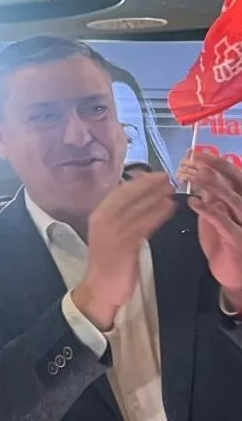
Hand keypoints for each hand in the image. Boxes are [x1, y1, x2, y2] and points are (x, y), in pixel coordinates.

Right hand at [72, 173, 174, 329]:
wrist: (101, 287)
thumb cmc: (109, 260)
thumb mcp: (111, 233)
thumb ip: (122, 217)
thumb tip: (140, 199)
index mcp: (98, 215)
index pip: (118, 192)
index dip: (137, 181)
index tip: (154, 175)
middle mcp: (102, 220)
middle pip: (127, 196)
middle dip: (147, 185)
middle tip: (167, 178)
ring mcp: (112, 232)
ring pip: (136, 209)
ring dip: (155, 197)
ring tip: (172, 191)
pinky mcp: (123, 244)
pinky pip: (143, 225)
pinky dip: (156, 214)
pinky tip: (169, 208)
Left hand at [178, 151, 241, 296]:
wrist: (237, 275)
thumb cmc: (226, 243)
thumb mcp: (218, 215)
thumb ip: (213, 197)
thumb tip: (200, 175)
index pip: (235, 176)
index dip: (218, 163)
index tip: (198, 153)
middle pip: (237, 182)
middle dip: (217, 168)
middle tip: (195, 158)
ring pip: (232, 199)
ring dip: (212, 185)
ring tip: (191, 175)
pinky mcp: (238, 239)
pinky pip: (224, 222)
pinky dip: (209, 210)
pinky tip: (193, 202)